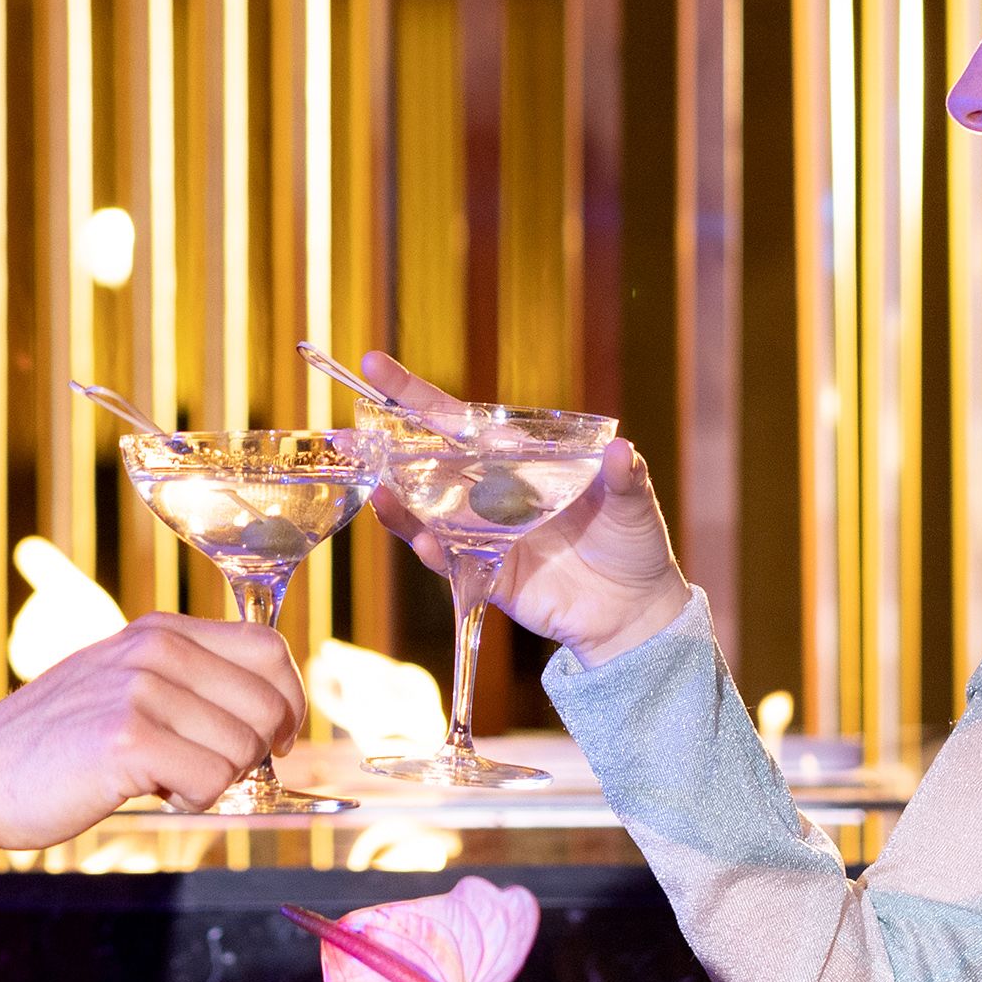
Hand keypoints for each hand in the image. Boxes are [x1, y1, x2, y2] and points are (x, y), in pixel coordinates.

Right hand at [0, 612, 307, 845]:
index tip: (275, 738)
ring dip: (217, 780)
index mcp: (162, 631)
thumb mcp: (125, 683)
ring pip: (244, 748)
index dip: (287, 700)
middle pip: (268, 702)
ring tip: (164, 777)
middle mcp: (157, 649)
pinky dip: (192, 799)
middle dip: (257, 751)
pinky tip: (150, 790)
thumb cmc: (57, 742)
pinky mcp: (128, 739)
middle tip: (209, 769)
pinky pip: (211, 780)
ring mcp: (142, 690)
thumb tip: (271, 713)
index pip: (269, 649)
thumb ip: (189, 682)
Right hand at [357, 350, 691, 667]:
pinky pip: (450, 559)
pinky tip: (422, 537)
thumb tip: (622, 451)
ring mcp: (484, 534)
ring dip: (398, 501)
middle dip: (384, 448)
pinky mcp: (487, 573)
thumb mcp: (633, 502)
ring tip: (374, 486)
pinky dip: (433, 549)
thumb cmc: (634, 544)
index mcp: (519, 461)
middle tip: (346, 435)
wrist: (635, 613)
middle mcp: (491, 493)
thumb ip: (625, 477)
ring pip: (427, 512)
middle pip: (426, 463)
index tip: (375, 367)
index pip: (458, 422)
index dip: (416, 396)